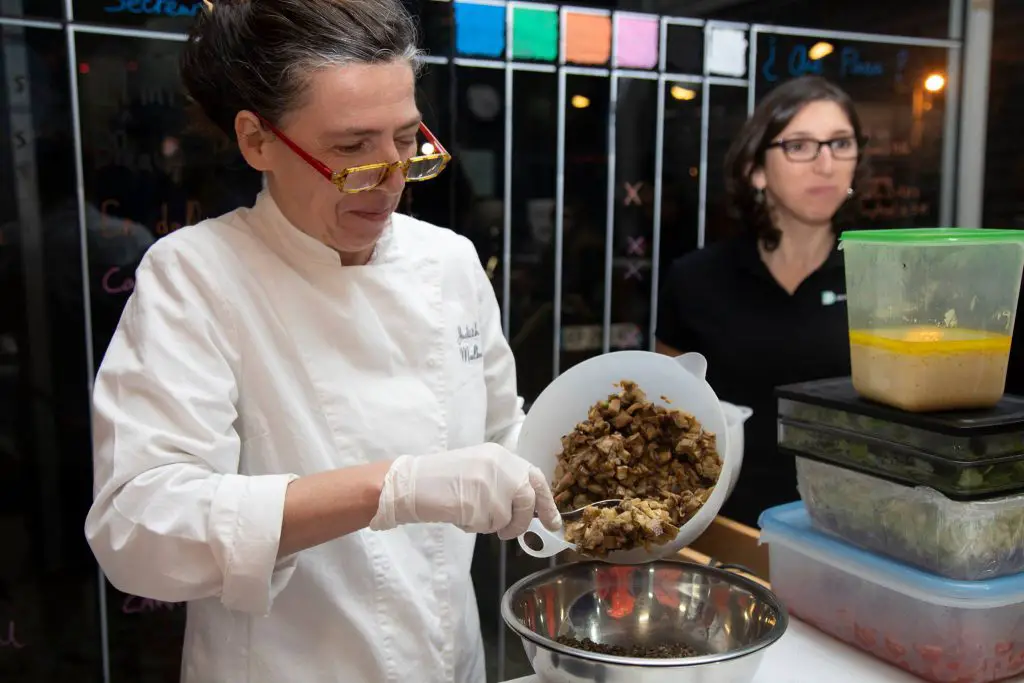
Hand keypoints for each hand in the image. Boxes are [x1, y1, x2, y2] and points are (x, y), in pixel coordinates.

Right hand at [369, 443, 561, 539]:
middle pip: (528, 500)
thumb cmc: (441, 478)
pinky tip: (458, 515)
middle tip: (513, 532)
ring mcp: (490, 486)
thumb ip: (504, 481)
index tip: (553, 521)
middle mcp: (500, 467)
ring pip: (507, 518)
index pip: (535, 477)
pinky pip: (486, 527)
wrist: (411, 483)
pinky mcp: (479, 506)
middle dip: (524, 520)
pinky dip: (474, 527)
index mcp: (501, 455)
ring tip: (469, 514)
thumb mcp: (478, 468)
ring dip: (492, 525)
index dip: (546, 500)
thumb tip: (529, 505)